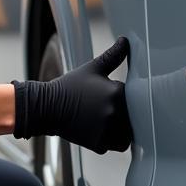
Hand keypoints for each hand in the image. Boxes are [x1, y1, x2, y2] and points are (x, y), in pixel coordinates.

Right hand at [12, 37, 131, 153]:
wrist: (47, 108)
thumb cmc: (69, 87)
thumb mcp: (92, 68)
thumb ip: (113, 56)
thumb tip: (125, 40)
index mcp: (117, 93)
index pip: (138, 97)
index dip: (129, 97)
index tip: (117, 96)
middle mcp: (115, 113)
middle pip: (134, 117)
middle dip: (126, 113)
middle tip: (108, 107)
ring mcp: (108, 130)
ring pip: (128, 133)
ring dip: (121, 128)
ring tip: (104, 118)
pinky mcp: (100, 144)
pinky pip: (116, 144)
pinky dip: (111, 139)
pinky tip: (99, 128)